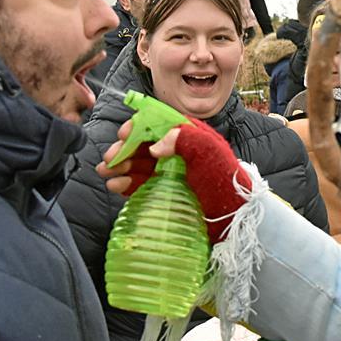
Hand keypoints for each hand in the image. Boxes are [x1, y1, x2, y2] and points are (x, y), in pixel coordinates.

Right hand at [100, 117, 251, 242]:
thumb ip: (184, 139)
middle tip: (110, 159)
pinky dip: (127, 184)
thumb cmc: (225, 181)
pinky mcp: (167, 191)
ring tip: (106, 173)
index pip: (157, 123)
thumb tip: (155, 146)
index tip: (122, 134)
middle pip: (144, 145)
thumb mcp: (208, 153)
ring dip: (121, 167)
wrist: (234, 217)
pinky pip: (142, 184)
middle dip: (124, 149)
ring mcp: (172, 172)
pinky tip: (115, 187)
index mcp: (189, 135)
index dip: (137, 126)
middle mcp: (178, 151)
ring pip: (139, 164)